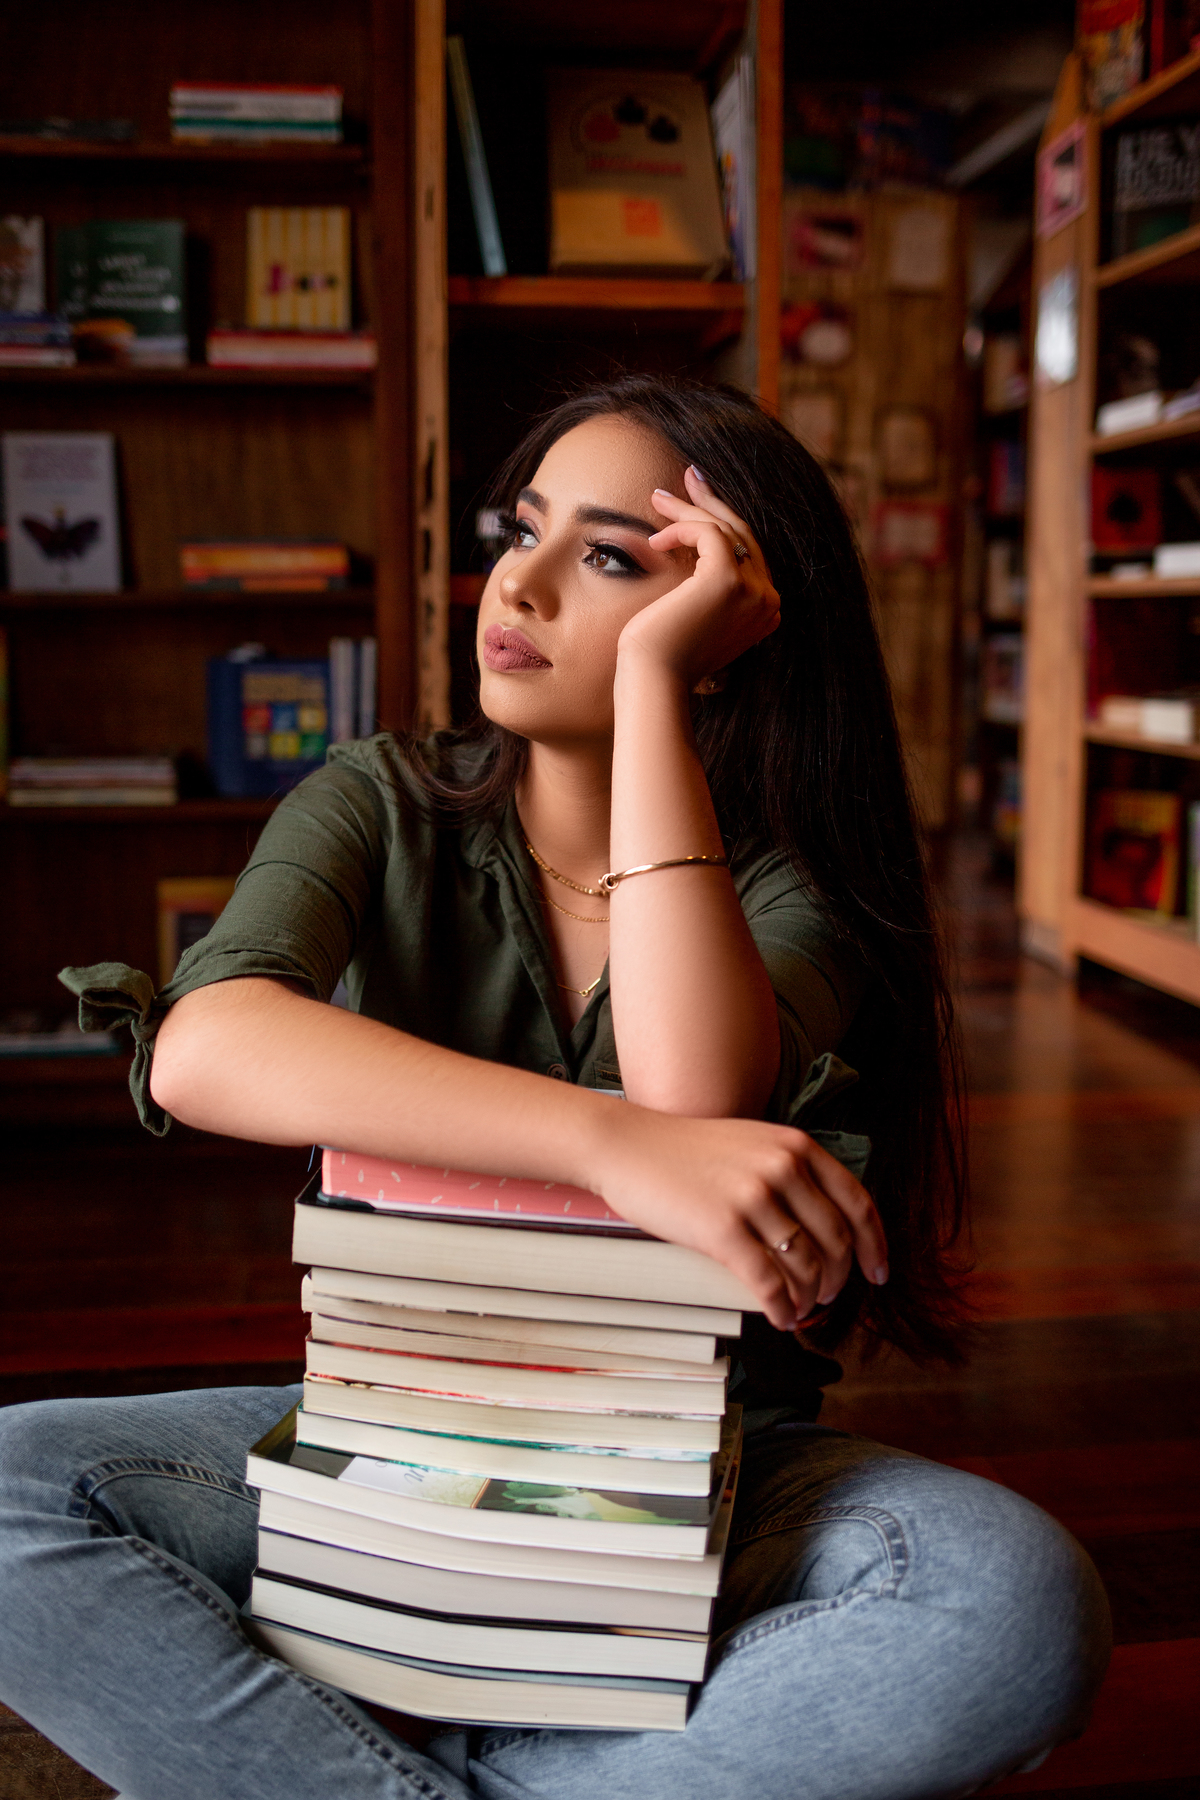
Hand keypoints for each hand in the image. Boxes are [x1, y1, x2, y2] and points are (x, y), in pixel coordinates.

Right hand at [592, 1105, 888, 1329]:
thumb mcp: (752, 1142)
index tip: (879, 1272)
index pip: (857, 1202)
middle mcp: (782, 1169)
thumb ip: (790, 1170)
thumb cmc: (685, 1151)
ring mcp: (753, 1198)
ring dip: (811, 1298)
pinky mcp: (722, 1230)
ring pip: (806, 1266)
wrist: (629, 1146)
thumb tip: (825, 1226)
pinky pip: (768, 1282)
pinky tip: (781, 1319)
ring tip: (802, 1309)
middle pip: (836, 1241)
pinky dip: (782, 1308)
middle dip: (839, 1279)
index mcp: (795, 1146)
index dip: (875, 1244)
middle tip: (830, 1298)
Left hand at [616, 465, 780, 686]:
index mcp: (765, 612)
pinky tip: (656, 541)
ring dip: (689, 509)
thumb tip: (690, 551)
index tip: (696, 500)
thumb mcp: (693, 617)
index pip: (749, 553)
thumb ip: (706, 592)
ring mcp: (754, 591)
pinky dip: (682, 528)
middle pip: (744, 535)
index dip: (724, 522)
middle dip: (712, 502)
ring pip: (726, 529)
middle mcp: (768, 601)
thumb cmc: (661, 656)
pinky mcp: (728, 581)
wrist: (654, 680)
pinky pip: (710, 533)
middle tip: (687, 476)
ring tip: (657, 498)